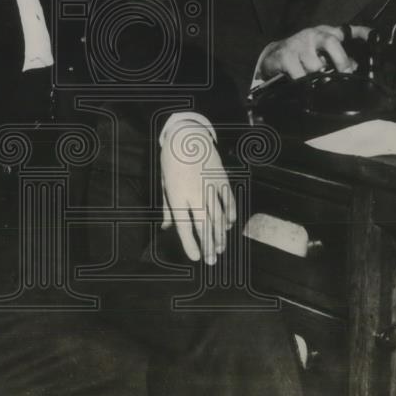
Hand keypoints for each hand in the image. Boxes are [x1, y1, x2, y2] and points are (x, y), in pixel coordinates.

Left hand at [159, 119, 235, 264]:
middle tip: (212, 260)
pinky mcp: (222, 179)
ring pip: (219, 216)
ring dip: (220, 234)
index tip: (196, 257)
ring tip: (220, 248)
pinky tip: (229, 226)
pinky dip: (230, 215)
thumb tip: (167, 228)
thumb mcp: (165, 184)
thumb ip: (168, 208)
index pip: (184, 226)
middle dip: (208, 245)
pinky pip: (229, 201)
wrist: (188, 135)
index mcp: (177, 195)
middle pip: (204, 225)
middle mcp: (195, 192)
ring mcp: (211, 186)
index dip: (190, 244)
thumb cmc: (172, 161)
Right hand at [259, 24, 370, 80]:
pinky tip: (299, 79)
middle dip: (340, 59)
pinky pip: (300, 75)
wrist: (272, 56)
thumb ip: (339, 58)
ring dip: (315, 76)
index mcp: (325, 33)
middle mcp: (313, 35)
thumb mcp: (321, 53)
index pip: (347, 30)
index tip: (374, 36)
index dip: (362, 32)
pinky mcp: (286, 56)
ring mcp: (299, 44)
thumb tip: (355, 67)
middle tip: (344, 72)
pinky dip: (302, 81)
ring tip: (310, 76)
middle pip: (331, 42)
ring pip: (315, 65)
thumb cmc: (302, 54)